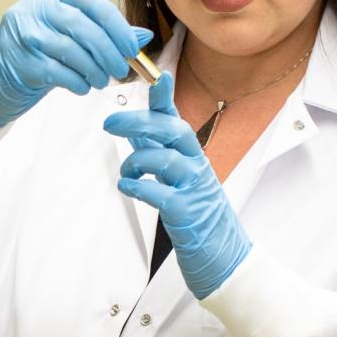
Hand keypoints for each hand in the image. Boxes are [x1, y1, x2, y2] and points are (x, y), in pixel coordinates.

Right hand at [0, 0, 153, 128]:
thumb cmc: (37, 55)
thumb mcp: (69, 39)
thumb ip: (104, 34)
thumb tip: (142, 36)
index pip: (90, 0)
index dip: (115, 22)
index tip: (132, 46)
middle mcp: (34, 9)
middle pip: (81, 25)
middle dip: (107, 50)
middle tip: (121, 69)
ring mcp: (23, 34)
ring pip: (71, 50)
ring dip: (94, 69)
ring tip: (102, 81)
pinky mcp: (18, 61)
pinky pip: (58, 72)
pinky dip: (77, 82)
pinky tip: (82, 87)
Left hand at [103, 72, 251, 298]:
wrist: (226, 260)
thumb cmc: (199, 219)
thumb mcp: (179, 181)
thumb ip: (157, 155)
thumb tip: (135, 131)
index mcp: (193, 157)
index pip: (176, 120)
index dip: (165, 98)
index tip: (157, 76)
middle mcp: (197, 168)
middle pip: (173, 131)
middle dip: (140, 121)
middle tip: (110, 122)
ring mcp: (195, 190)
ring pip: (166, 159)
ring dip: (136, 161)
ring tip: (126, 174)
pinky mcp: (188, 215)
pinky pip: (161, 193)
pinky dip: (139, 187)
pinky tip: (129, 188)